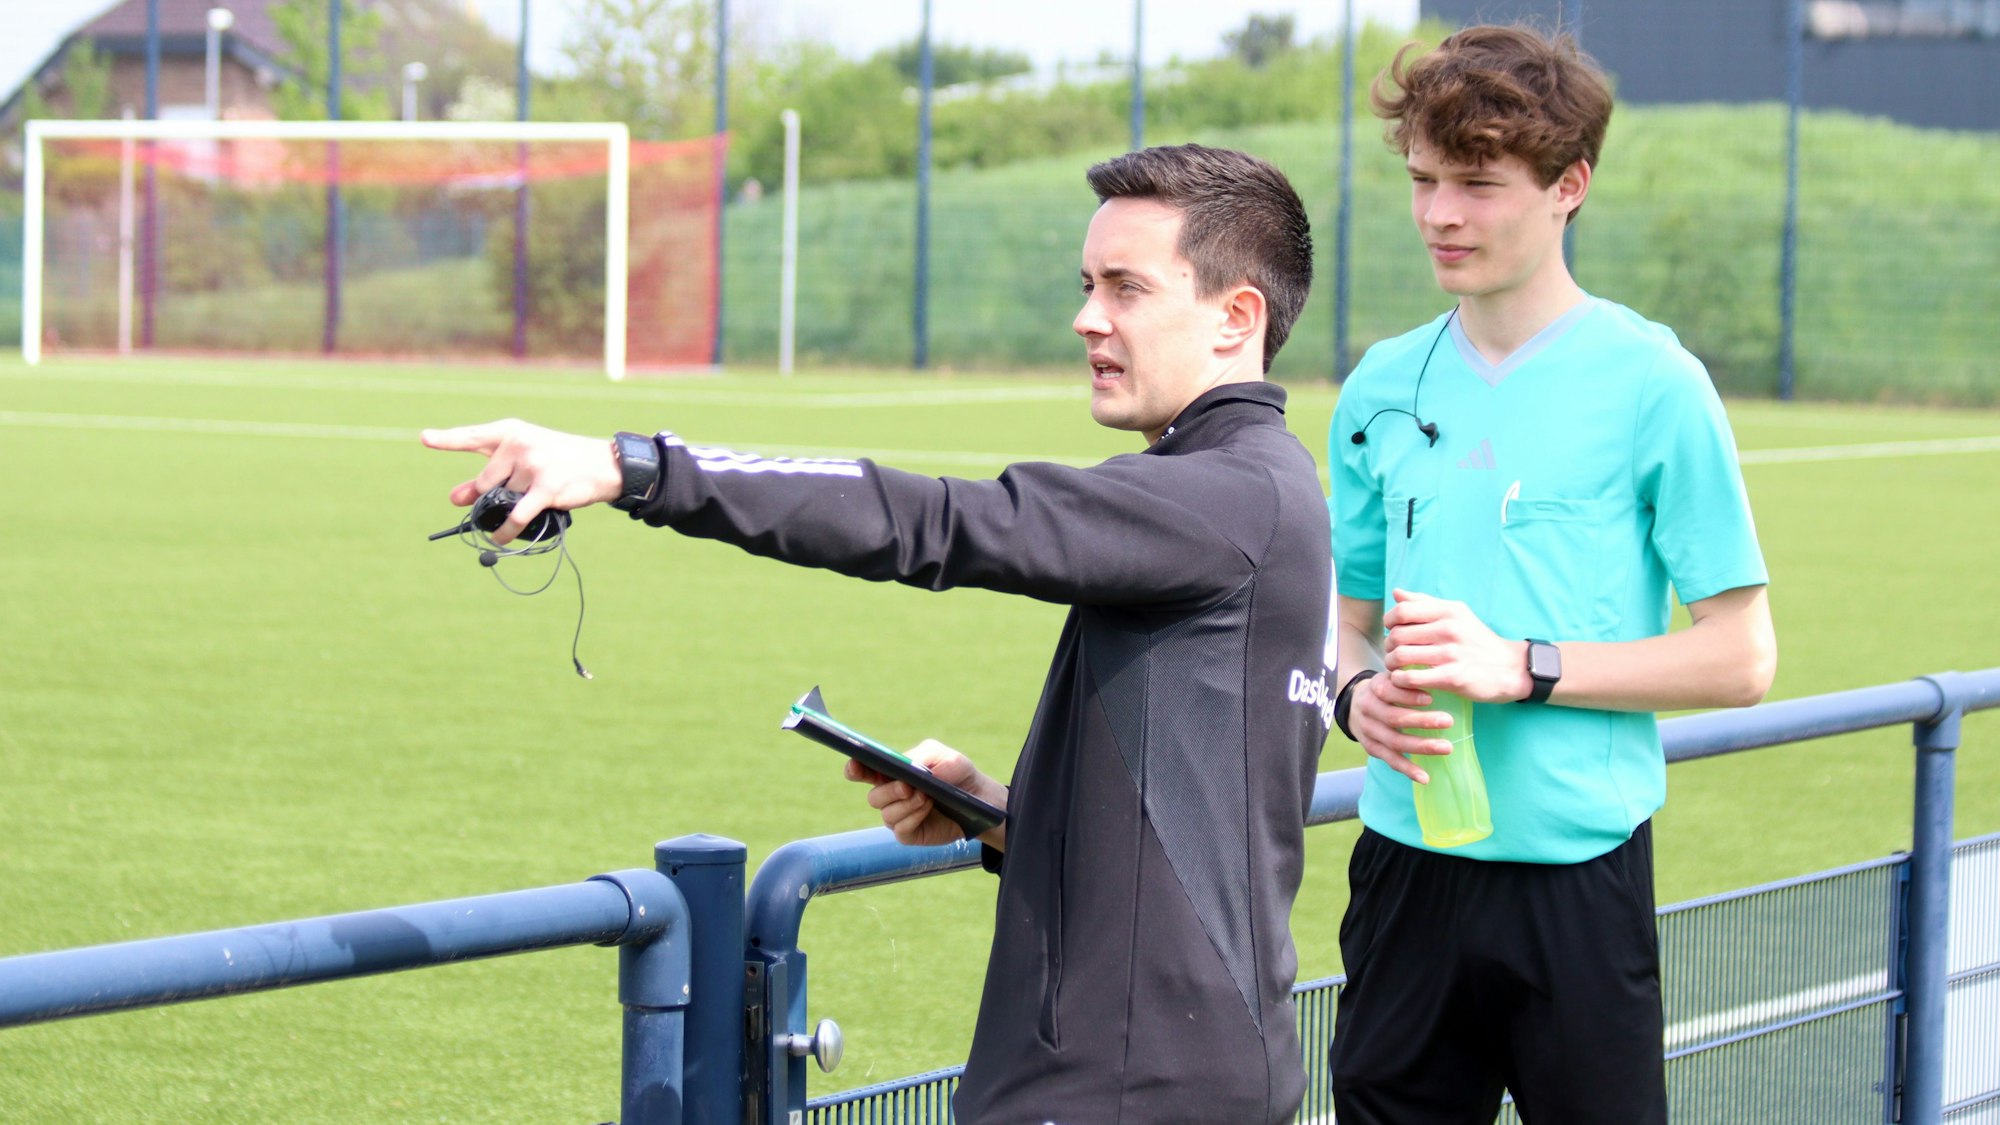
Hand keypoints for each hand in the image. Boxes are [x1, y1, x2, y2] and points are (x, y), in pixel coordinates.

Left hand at [421, 419, 623, 544]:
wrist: (604, 465)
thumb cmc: (560, 460)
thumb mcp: (524, 460)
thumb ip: (487, 477)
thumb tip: (455, 498)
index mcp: (512, 432)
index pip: (473, 437)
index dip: (447, 439)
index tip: (424, 438)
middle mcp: (520, 444)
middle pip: (486, 481)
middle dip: (491, 496)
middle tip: (508, 497)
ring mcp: (533, 465)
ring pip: (504, 499)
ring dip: (509, 510)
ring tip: (528, 505)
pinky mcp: (546, 487)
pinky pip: (516, 514)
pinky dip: (506, 530)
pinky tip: (500, 537)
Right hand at [844, 739, 1008, 848]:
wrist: (979, 798)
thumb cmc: (957, 773)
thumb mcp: (944, 757)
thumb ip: (923, 757)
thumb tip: (906, 767)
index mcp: (891, 773)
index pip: (863, 771)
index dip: (854, 769)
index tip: (855, 767)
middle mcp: (890, 795)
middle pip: (873, 797)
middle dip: (889, 791)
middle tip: (908, 786)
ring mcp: (898, 816)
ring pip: (886, 814)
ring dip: (906, 805)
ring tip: (926, 796)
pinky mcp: (909, 834)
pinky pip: (900, 829)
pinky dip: (913, 817)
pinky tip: (927, 807)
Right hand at [1347, 672, 1452, 784]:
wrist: (1356, 705)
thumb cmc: (1387, 688)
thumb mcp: (1393, 676)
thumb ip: (1409, 674)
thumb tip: (1436, 669)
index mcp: (1374, 688)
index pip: (1387, 691)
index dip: (1408, 695)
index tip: (1431, 698)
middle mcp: (1368, 710)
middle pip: (1393, 718)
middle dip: (1421, 721)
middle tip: (1448, 721)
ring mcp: (1368, 731)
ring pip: (1394, 741)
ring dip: (1420, 746)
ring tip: (1446, 747)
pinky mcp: (1371, 748)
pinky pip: (1390, 760)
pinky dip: (1407, 769)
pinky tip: (1424, 777)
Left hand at [1382, 588, 1531, 703]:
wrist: (1510, 668)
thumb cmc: (1477, 640)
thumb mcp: (1457, 614)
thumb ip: (1425, 603)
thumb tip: (1396, 593)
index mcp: (1448, 611)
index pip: (1402, 611)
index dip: (1389, 621)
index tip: (1393, 630)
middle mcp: (1449, 629)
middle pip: (1397, 635)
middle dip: (1389, 646)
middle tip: (1394, 653)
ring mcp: (1451, 654)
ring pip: (1400, 657)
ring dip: (1391, 664)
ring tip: (1396, 668)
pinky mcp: (1452, 677)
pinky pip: (1412, 678)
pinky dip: (1400, 680)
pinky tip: (1405, 681)